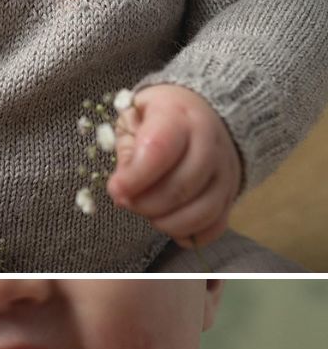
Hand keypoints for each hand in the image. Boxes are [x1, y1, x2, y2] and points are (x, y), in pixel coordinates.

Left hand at [106, 85, 241, 246]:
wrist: (206, 114)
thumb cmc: (161, 118)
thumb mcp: (135, 118)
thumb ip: (127, 151)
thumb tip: (122, 189)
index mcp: (179, 117)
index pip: (159, 149)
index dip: (135, 177)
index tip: (116, 190)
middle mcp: (210, 143)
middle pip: (181, 187)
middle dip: (146, 204)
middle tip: (128, 202)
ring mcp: (225, 172)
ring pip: (201, 212)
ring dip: (167, 222)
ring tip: (150, 213)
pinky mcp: (232, 195)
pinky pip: (215, 226)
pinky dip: (191, 234)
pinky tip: (173, 225)